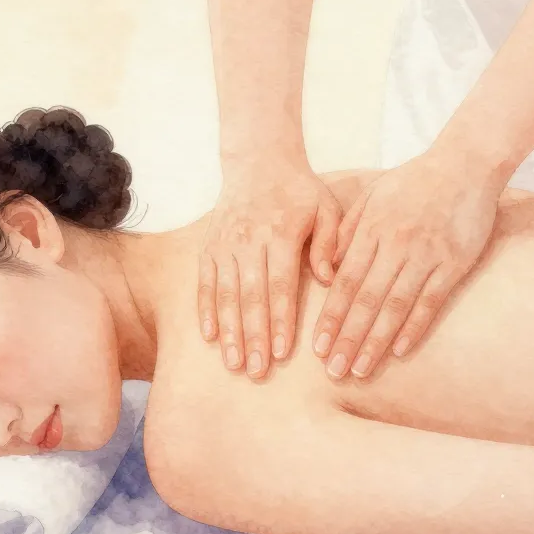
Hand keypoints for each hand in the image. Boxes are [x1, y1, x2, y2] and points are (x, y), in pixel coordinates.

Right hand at [199, 157, 342, 378]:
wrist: (258, 162)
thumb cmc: (300, 191)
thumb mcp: (326, 208)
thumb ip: (330, 242)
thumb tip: (329, 279)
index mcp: (279, 234)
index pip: (280, 285)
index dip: (280, 321)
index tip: (282, 353)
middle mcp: (247, 241)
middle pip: (250, 297)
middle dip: (253, 337)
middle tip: (257, 372)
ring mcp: (224, 244)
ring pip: (224, 294)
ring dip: (229, 332)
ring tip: (234, 364)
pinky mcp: (209, 247)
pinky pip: (204, 283)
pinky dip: (205, 311)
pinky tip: (210, 337)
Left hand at [313, 150, 503, 379]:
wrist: (465, 164)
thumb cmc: (413, 181)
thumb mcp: (371, 196)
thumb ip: (347, 231)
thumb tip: (326, 269)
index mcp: (372, 229)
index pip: (345, 281)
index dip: (331, 316)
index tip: (317, 346)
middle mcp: (396, 245)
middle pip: (366, 300)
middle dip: (347, 338)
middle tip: (333, 370)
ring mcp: (426, 255)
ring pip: (396, 306)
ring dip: (376, 342)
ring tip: (360, 369)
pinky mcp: (455, 263)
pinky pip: (431, 301)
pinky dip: (414, 327)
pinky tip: (399, 351)